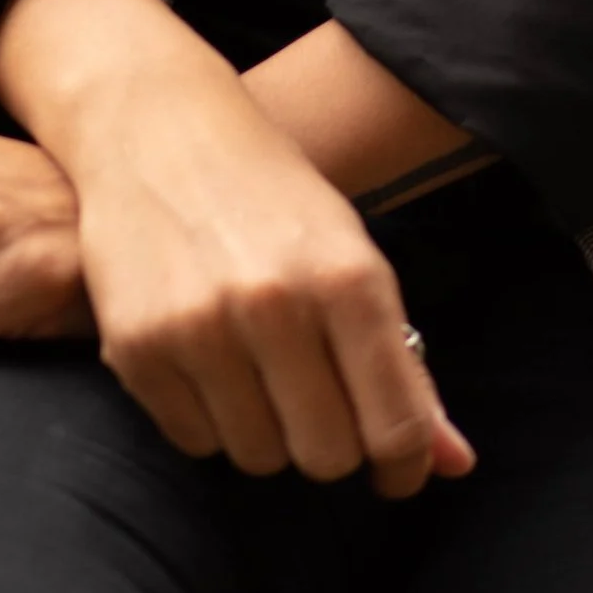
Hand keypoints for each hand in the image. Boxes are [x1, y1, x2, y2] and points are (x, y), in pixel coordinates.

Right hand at [0, 0, 475, 496]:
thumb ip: (402, 363)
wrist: (153, 124)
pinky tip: (207, 358)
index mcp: (346, 276)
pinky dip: (209, 418)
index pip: (396, 426)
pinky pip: (195, 442)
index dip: (406, 464)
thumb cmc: (268, 191)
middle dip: (332, 442)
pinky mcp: (136, 349)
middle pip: (327, 457)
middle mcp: (275, 305)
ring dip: (267, 431)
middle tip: (319, 398)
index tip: (397, 469)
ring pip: (259, 458)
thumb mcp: (350, 252)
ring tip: (257, 366)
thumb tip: (455, 465)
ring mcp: (200, 329)